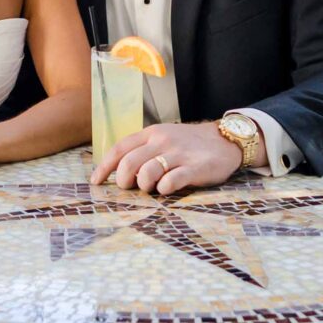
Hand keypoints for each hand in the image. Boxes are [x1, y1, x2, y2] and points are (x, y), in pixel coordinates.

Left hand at [91, 121, 242, 198]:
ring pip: (147, 173)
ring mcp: (178, 154)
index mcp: (152, 133)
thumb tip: (119, 170)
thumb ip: (143, 149)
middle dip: (124, 180)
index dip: (105, 167)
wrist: (226, 141)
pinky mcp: (194, 168)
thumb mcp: (164, 137)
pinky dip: (164, 190)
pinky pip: (171, 182)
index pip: (120, 148)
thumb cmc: (190, 144)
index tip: (96, 181)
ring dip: (144, 186)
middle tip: (130, 187)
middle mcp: (162, 141)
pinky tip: (168, 189)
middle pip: (129, 163)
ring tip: (153, 187)